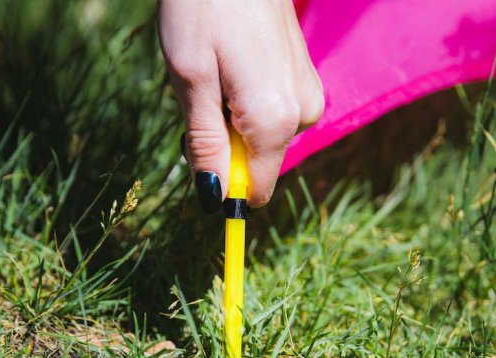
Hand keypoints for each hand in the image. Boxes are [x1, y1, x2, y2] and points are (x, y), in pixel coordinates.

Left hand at [158, 0, 323, 211]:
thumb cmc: (203, 7)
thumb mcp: (190, 81)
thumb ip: (205, 145)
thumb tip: (213, 197)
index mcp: (275, 121)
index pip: (255, 190)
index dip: (224, 187)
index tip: (199, 161)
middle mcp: (302, 115)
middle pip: (257, 166)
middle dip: (224, 148)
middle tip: (201, 101)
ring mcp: (307, 97)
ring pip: (262, 141)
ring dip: (232, 125)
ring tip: (217, 78)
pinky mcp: (303, 83)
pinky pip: (272, 117)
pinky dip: (246, 108)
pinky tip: (233, 71)